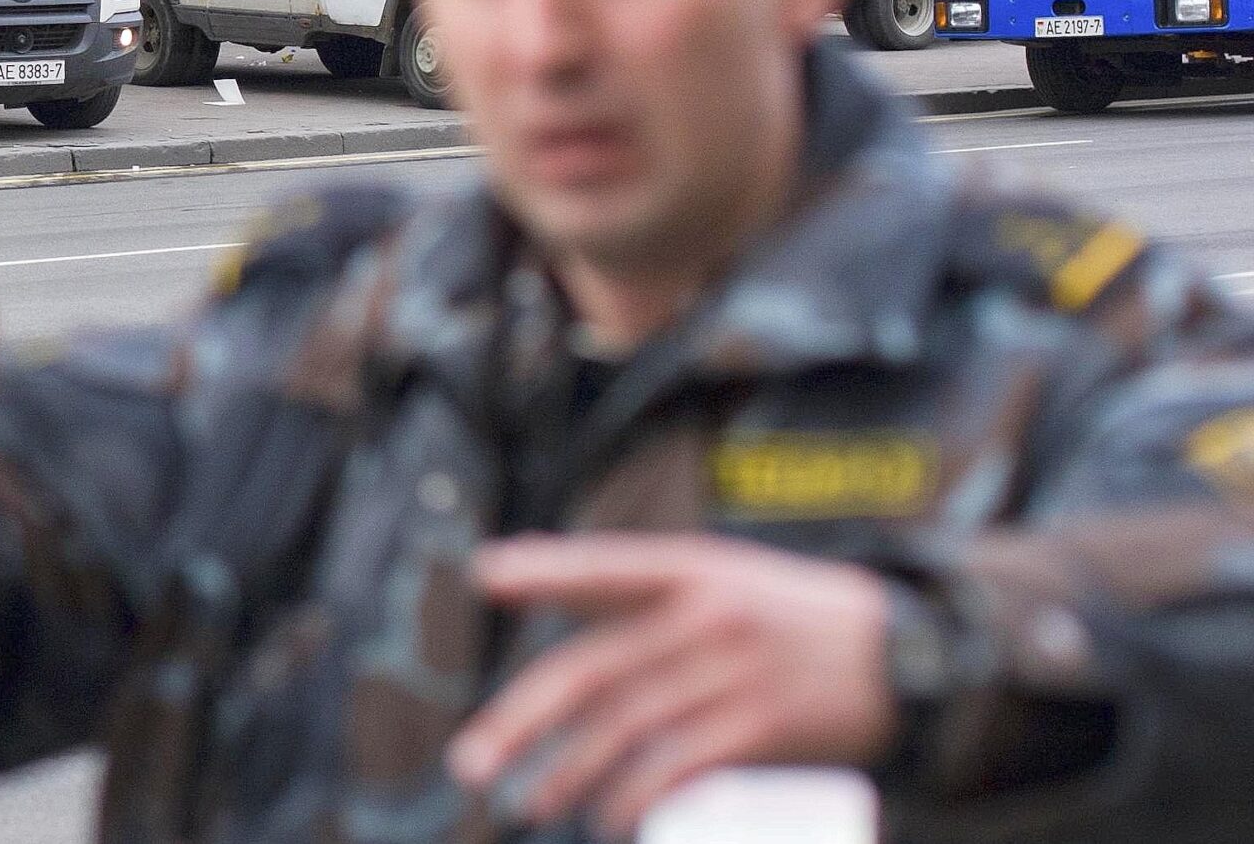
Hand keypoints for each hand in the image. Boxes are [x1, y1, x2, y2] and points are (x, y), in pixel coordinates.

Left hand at [447, 534, 895, 835]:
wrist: (911, 654)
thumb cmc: (797, 618)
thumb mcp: (729, 581)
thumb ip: (649, 599)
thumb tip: (558, 621)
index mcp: (693, 569)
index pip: (605, 565)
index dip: (546, 570)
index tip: (483, 574)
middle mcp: (707, 616)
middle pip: (594, 670)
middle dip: (521, 720)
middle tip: (470, 766)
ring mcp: (734, 673)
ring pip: (625, 730)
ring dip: (569, 776)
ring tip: (528, 805)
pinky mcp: (763, 728)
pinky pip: (678, 768)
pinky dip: (635, 797)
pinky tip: (609, 820)